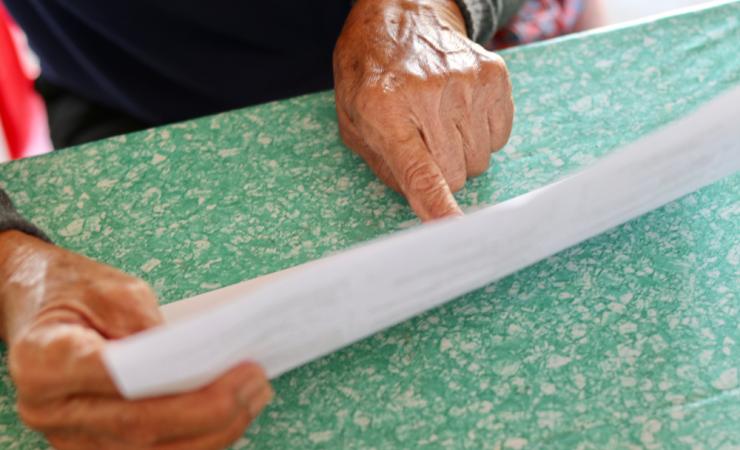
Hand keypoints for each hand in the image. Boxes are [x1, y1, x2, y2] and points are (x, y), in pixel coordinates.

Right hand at [0, 231, 271, 449]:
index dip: (178, 384)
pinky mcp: (94, 446)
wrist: (39, 309)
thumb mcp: (111, 287)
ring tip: (254, 397)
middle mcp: (51, 410)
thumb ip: (147, 322)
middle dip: (209, 411)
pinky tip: (231, 415)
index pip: (116, 380)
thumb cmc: (72, 294)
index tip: (231, 370)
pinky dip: (197, 440)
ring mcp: (71, 436)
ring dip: (212, 433)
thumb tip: (195, 356)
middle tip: (255, 383)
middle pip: (139, 428)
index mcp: (43, 360)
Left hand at [334, 0, 513, 220]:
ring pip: (480, 160)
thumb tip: (423, 205)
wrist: (401, 13)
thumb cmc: (370, 73)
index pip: (419, 170)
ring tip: (439, 122)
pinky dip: (481, 135)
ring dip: (461, 154)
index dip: (437, 204)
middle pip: (457, 175)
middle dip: (442, 173)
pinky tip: (459, 111)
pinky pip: (499, 138)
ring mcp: (468, 82)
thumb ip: (384, 166)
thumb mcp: (352, 120)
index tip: (453, 228)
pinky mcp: (495, 76)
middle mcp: (430, 94)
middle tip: (423, 144)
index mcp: (384, 107)